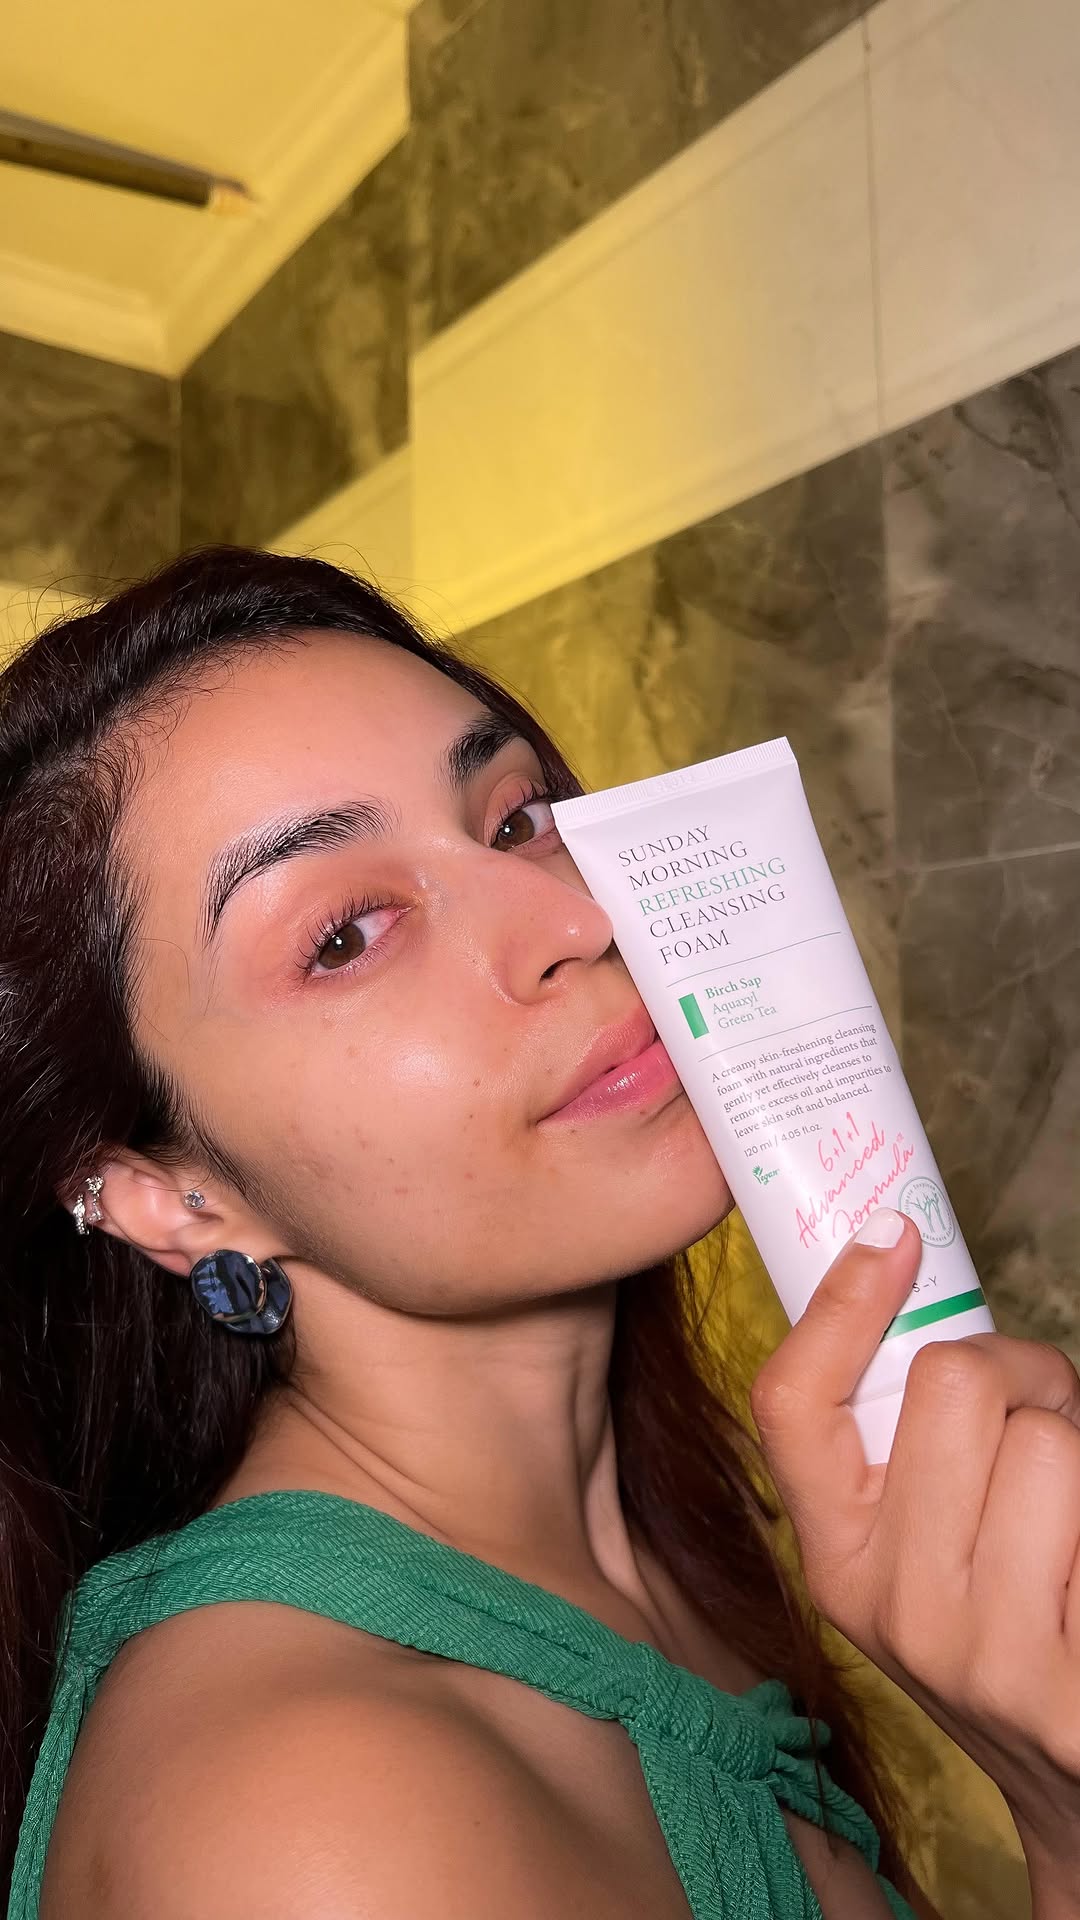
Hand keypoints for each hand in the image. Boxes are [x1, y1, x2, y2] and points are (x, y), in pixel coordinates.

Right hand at [751, 1211, 1079, 1914]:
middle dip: (1021, 1371)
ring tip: (1077, 1514)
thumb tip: (901, 1263)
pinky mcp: (1071, 1692)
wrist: (1078, 1787)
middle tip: (1042, 1420)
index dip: (839, 1303)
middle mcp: (894, 1608)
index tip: (889, 1235)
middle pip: (951, 1381)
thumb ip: (909, 1438)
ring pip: (1047, 1440)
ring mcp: (985, 1657)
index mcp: (837, 1559)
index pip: (790, 1403)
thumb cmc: (1011, 1619)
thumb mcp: (926, 1541)